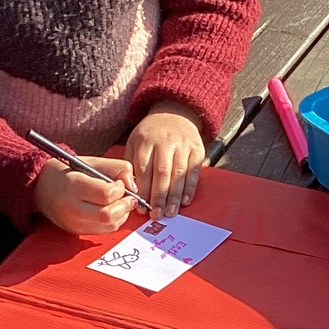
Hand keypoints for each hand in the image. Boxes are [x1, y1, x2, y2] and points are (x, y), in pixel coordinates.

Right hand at [34, 156, 140, 235]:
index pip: (106, 194)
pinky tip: (112, 209)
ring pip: (110, 225)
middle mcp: (73, 208)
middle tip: (128, 196)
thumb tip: (133, 184)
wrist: (40, 189)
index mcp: (74, 186)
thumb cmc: (66, 172)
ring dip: (122, 214)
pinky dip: (114, 220)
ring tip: (120, 201)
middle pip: (108, 215)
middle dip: (125, 205)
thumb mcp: (90, 162)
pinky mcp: (78, 231)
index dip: (119, 189)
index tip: (119, 183)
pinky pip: (104, 230)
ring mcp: (75, 223)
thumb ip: (115, 168)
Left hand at [126, 102, 205, 217]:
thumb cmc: (151, 133)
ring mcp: (183, 145)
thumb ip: (131, 165)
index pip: (143, 169)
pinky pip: (194, 171)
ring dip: (175, 196)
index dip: (143, 190)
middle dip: (159, 197)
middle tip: (157, 215)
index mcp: (146, 140)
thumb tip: (132, 191)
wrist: (174, 113)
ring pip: (179, 174)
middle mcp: (165, 142)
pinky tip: (185, 200)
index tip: (141, 207)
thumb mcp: (135, 142)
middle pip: (162, 173)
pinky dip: (190, 188)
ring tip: (171, 212)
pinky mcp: (197, 149)